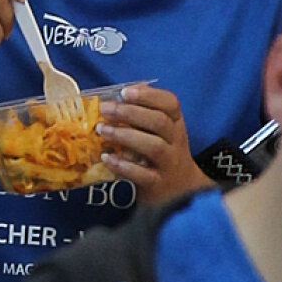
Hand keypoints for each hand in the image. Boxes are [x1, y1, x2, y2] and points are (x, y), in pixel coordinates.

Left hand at [97, 85, 201, 200]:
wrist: (180, 190)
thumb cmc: (161, 153)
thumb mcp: (159, 132)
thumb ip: (140, 115)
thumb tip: (110, 98)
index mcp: (176, 124)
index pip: (170, 104)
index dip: (148, 95)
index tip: (124, 92)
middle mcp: (176, 142)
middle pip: (159, 122)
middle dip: (130, 113)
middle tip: (104, 109)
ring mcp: (169, 165)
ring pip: (154, 147)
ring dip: (125, 135)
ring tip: (102, 130)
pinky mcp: (158, 185)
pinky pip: (143, 175)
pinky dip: (123, 165)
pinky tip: (106, 157)